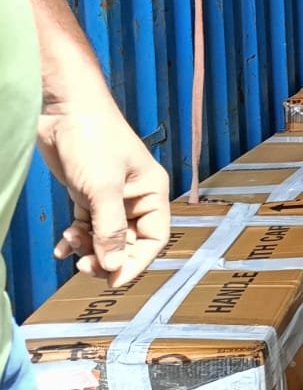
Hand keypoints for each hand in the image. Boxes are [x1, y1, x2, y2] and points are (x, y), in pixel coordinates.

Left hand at [40, 105, 170, 287]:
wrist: (64, 109)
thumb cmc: (93, 139)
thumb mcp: (103, 189)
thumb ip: (110, 230)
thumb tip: (114, 267)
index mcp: (152, 192)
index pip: (154, 239)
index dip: (136, 263)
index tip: (113, 280)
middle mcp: (135, 197)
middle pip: (129, 242)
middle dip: (108, 257)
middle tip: (84, 266)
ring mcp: (111, 196)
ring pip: (105, 237)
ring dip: (87, 247)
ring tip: (70, 242)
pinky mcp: (88, 193)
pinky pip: (86, 227)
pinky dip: (74, 239)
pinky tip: (61, 245)